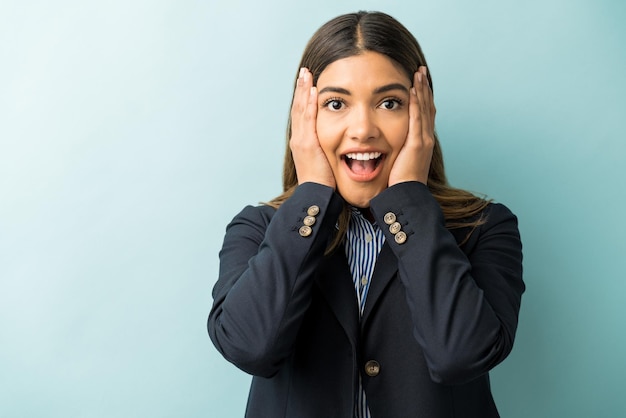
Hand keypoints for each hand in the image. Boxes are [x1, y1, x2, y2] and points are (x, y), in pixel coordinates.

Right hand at [289, 68, 335, 188]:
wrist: (316, 195)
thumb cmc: (323, 183)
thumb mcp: (324, 162)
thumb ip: (328, 150)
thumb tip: (339, 145)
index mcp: (303, 142)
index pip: (302, 115)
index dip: (304, 98)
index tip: (308, 83)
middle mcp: (299, 138)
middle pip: (298, 107)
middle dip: (301, 89)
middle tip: (305, 72)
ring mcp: (301, 140)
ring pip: (301, 109)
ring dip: (304, 90)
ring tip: (307, 74)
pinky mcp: (307, 143)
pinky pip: (308, 119)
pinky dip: (309, 104)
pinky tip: (313, 91)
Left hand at [388, 66, 435, 185]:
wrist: (406, 196)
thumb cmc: (400, 183)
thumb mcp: (399, 162)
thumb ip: (396, 149)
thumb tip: (385, 144)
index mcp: (422, 142)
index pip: (423, 114)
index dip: (422, 98)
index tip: (418, 83)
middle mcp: (426, 138)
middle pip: (427, 107)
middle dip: (424, 88)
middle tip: (420, 71)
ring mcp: (423, 140)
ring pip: (424, 109)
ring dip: (421, 90)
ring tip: (418, 74)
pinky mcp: (417, 144)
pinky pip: (417, 119)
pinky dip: (416, 104)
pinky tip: (413, 91)